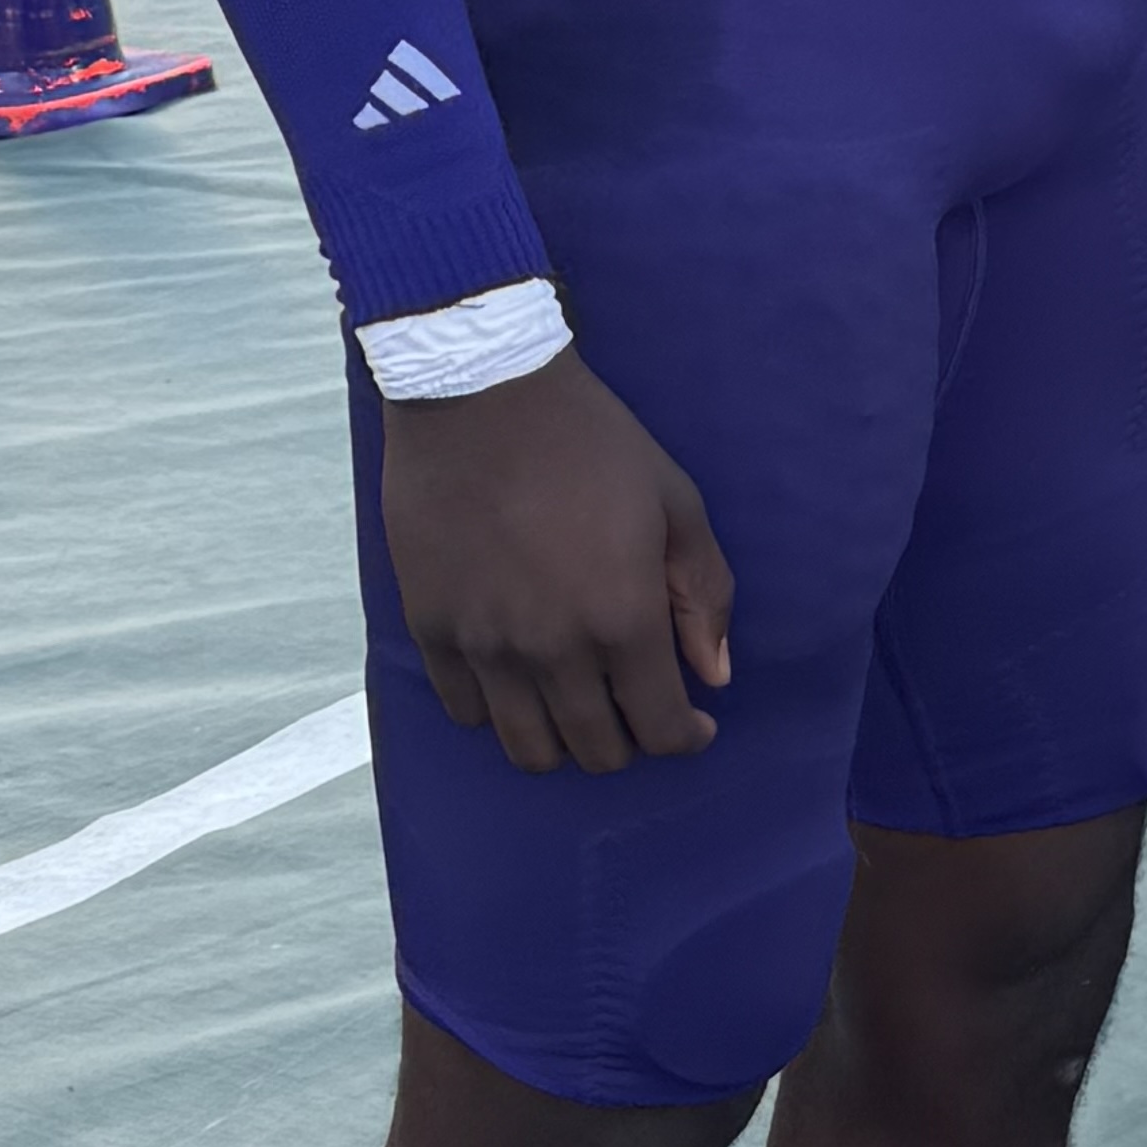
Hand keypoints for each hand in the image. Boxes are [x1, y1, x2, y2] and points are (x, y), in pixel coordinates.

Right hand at [372, 345, 734, 777]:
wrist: (479, 393)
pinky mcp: (432, 629)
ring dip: (562, 740)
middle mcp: (552, 650)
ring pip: (527, 749)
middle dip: (629, 740)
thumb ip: (703, 596)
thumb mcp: (675, 505)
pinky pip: (465, 711)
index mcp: (622, 621)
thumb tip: (714, 674)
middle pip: (596, 752)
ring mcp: (485, 646)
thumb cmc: (590, 442)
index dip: (686, 737)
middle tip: (635, 706)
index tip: (693, 722)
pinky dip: (498, 710)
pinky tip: (518, 678)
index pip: (661, 730)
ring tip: (576, 703)